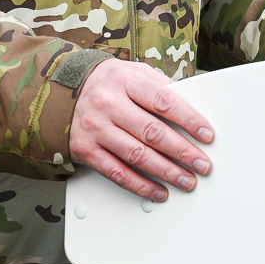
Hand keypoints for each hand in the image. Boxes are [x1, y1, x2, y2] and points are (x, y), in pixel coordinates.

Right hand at [69, 60, 215, 202]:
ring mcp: (96, 129)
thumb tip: (191, 104)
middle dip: (183, 151)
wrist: (57, 93)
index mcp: (126, 81)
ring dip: (166, 172)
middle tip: (202, 164)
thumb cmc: (105, 82)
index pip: (164, 101)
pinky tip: (157, 191)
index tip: (207, 135)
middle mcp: (109, 104)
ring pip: (137, 155)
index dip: (189, 120)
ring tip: (186, 180)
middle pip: (153, 132)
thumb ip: (160, 85)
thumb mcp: (132, 72)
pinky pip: (116, 172)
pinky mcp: (86, 150)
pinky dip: (140, 185)